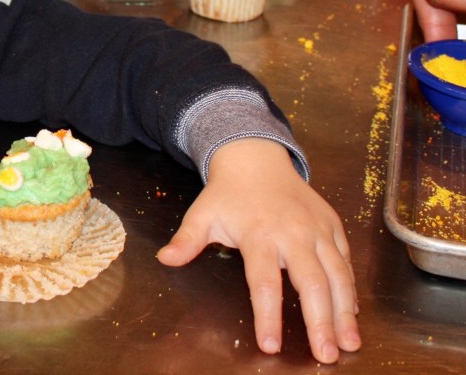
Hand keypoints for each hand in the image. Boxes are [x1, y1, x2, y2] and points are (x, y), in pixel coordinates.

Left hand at [156, 138, 359, 363]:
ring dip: (345, 312)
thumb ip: (187, 240)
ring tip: (349, 343)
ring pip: (338, 274)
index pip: (264, 282)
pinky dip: (350, 288)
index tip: (270, 345)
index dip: (268, 315)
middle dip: (320, 322)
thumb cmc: (228, 193)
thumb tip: (165, 259)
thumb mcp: (202, 214)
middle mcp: (293, 233)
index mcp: (259, 234)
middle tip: (326, 355)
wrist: (256, 158)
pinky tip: (350, 312)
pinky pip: (346, 260)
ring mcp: (317, 229)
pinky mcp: (332, 225)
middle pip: (311, 282)